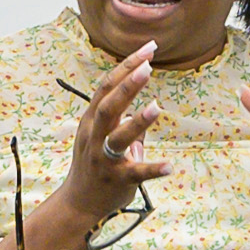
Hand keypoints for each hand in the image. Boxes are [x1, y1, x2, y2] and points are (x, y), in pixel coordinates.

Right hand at [53, 45, 174, 228]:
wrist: (79, 201)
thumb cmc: (93, 162)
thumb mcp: (98, 134)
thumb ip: (119, 116)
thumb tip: (145, 99)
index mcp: (91, 121)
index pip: (106, 87)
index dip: (126, 66)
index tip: (148, 49)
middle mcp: (95, 136)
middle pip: (108, 106)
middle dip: (127, 86)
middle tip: (147, 67)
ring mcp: (104, 159)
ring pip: (118, 137)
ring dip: (137, 122)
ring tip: (156, 107)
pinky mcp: (117, 180)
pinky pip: (136, 173)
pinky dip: (152, 169)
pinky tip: (170, 167)